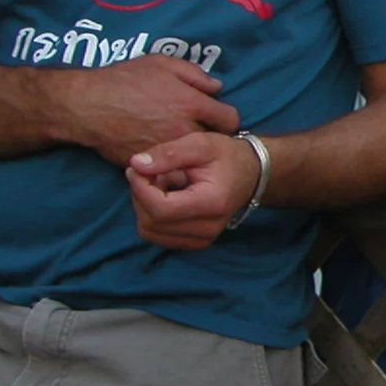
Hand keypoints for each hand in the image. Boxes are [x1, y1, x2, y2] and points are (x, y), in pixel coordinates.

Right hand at [51, 54, 236, 165]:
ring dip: (192, 157)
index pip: (230, 119)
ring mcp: (166, 150)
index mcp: (189, 103)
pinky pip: (170, 171)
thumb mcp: (160, 64)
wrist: (86, 106)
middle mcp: (183, 129)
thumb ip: (194, 74)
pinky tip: (164, 157)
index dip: (224, 117)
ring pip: (194, 161)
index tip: (215, 117)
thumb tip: (216, 87)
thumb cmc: (121, 80)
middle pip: (215, 143)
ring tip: (184, 149)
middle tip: (199, 133)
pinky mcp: (150, 164)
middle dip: (210, 138)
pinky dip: (170, 167)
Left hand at [125, 130, 263, 249]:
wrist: (250, 174)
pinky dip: (152, 216)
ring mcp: (201, 239)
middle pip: (151, 222)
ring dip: (145, 206)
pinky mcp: (194, 242)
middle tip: (148, 171)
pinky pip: (157, 235)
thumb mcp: (199, 144)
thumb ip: (167, 154)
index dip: (139, 188)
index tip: (137, 167)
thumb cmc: (226, 156)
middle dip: (140, 194)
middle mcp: (207, 228)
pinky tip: (164, 197)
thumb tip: (135, 165)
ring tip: (159, 183)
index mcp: (211, 203)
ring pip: (149, 231)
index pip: (160, 209)